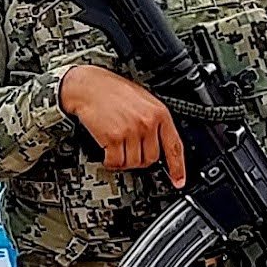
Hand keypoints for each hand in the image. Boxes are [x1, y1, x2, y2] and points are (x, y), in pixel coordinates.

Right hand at [59, 65, 187, 185]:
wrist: (88, 86)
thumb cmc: (112, 91)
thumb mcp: (143, 101)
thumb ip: (154, 121)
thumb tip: (158, 145)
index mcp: (159, 113)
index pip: (174, 146)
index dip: (178, 167)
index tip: (178, 181)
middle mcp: (147, 122)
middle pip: (151, 159)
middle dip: (139, 159)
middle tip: (128, 150)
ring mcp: (131, 131)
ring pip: (133, 163)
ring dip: (123, 160)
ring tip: (116, 147)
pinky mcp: (113, 137)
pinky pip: (115, 162)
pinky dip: (109, 161)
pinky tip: (106, 152)